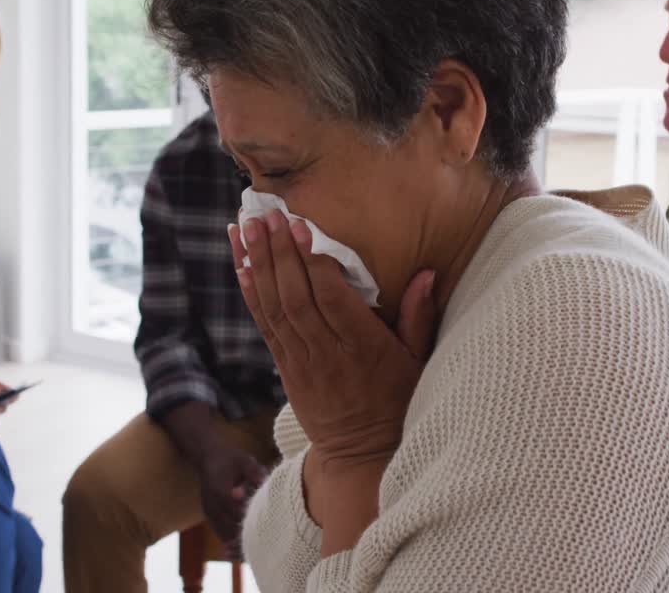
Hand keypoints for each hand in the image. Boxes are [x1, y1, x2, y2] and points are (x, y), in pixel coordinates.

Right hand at [197, 443, 267, 559]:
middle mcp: (211, 504)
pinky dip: (233, 538)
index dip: (251, 519)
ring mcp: (208, 512)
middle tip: (267, 538)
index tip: (268, 524)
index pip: (236, 511)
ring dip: (239, 539)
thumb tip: (267, 483)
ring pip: (224, 534)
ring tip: (260, 544)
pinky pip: (220, 532)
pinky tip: (248, 541)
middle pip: (229, 527)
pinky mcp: (209, 516)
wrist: (208, 458)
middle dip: (247, 533)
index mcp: (219, 489)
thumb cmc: (230, 458)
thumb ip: (255, 472)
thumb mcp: (245, 460)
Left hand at [229, 211, 438, 469]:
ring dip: (257, 264)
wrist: (362, 453)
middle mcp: (328, 353)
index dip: (314, 262)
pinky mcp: (286, 368)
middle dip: (279, 253)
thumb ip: (419, 316)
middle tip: (267, 214)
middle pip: (296, 297)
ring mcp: (302, 361)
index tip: (304, 227)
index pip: (331, 298)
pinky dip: (251, 295)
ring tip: (246, 226)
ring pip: (274, 307)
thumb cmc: (397, 401)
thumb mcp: (418, 362)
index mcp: (363, 348)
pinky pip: (265, 326)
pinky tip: (241, 265)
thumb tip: (427, 272)